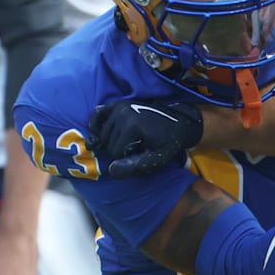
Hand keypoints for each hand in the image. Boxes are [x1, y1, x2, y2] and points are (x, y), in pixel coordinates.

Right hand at [86, 100, 202, 177]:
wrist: (179, 122)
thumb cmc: (168, 143)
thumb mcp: (156, 159)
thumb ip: (135, 166)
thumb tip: (111, 170)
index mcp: (133, 125)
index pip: (116, 152)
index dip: (127, 157)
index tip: (141, 152)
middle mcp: (124, 113)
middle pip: (108, 142)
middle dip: (118, 149)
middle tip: (136, 146)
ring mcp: (120, 106)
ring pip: (103, 133)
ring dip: (112, 140)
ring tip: (130, 139)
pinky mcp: (118, 103)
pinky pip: (98, 114)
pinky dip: (96, 123)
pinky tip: (98, 132)